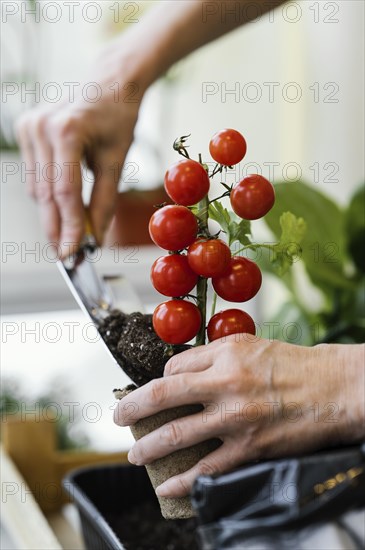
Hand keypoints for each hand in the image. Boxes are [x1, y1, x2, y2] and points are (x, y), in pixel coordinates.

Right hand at [15, 41, 144, 256]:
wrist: (108, 84)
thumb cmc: (117, 120)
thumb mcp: (117, 162)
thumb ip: (104, 202)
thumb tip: (95, 240)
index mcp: (67, 130)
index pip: (65, 191)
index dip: (69, 227)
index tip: (73, 255)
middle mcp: (41, 127)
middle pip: (47, 194)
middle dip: (58, 228)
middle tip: (68, 257)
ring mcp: (29, 127)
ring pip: (38, 190)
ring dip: (54, 214)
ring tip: (72, 231)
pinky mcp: (24, 130)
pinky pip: (35, 177)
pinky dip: (49, 195)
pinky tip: (63, 201)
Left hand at [114, 336, 362, 497]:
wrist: (332, 389)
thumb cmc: (293, 365)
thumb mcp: (251, 345)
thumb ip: (213, 356)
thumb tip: (180, 370)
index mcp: (225, 355)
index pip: (174, 368)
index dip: (160, 380)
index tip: (157, 390)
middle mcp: (225, 384)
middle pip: (163, 395)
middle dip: (132, 408)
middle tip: (118, 417)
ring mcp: (235, 419)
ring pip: (176, 435)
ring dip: (147, 446)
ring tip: (133, 453)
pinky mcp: (249, 448)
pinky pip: (206, 469)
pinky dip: (180, 481)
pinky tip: (164, 485)